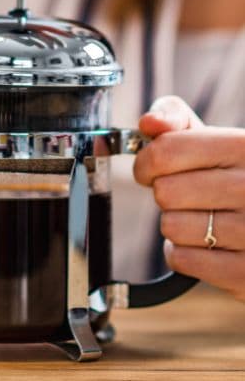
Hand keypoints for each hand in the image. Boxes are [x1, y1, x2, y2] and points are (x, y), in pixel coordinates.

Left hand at [133, 96, 244, 300]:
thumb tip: (149, 122)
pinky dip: (184, 254)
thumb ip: (177, 121)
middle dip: (167, 196)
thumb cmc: (238, 178)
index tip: (152, 170)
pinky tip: (208, 245)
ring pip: (171, 227)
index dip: (146, 163)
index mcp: (244, 147)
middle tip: (190, 198)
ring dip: (178, 226)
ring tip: (205, 221)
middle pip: (165, 192)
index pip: (166, 152)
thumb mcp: (217, 141)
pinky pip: (182, 259)